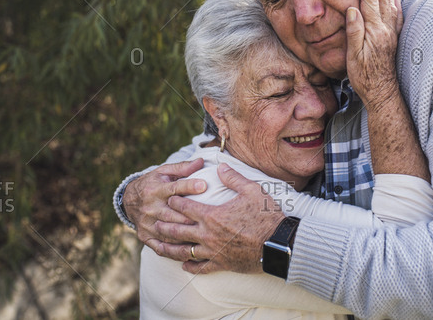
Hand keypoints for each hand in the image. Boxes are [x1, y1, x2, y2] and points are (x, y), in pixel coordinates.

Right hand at [123, 159, 205, 246]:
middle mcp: (150, 208)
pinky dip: (176, 252)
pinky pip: (162, 247)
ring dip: (186, 237)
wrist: (128, 200)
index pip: (174, 188)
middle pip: (173, 214)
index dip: (189, 186)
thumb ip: (182, 167)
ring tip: (206, 239)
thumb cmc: (153, 183)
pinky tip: (192, 254)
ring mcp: (147, 224)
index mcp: (155, 190)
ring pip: (169, 233)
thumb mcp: (164, 172)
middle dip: (190, 216)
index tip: (204, 185)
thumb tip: (201, 161)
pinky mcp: (145, 237)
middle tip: (211, 219)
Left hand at [153, 163, 284, 274]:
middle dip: (164, 225)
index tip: (169, 198)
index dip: (175, 201)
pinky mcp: (221, 264)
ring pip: (184, 251)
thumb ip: (233, 178)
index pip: (185, 207)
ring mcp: (213, 251)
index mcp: (212, 215)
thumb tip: (221, 166)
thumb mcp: (252, 190)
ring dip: (169, 248)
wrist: (277, 243)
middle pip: (178, 230)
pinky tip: (184, 264)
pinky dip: (190, 266)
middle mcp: (207, 234)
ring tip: (159, 245)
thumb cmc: (265, 215)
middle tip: (155, 221)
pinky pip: (201, 267)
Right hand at [345, 0, 403, 110]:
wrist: (382, 93)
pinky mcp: (393, 40)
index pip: (368, 1)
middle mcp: (385, 30)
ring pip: (390, 5)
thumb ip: (354, 32)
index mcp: (373, 31)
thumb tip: (352, 9)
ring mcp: (391, 34)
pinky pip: (397, 18)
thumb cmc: (364, 77)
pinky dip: (396, 5)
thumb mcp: (353, 56)